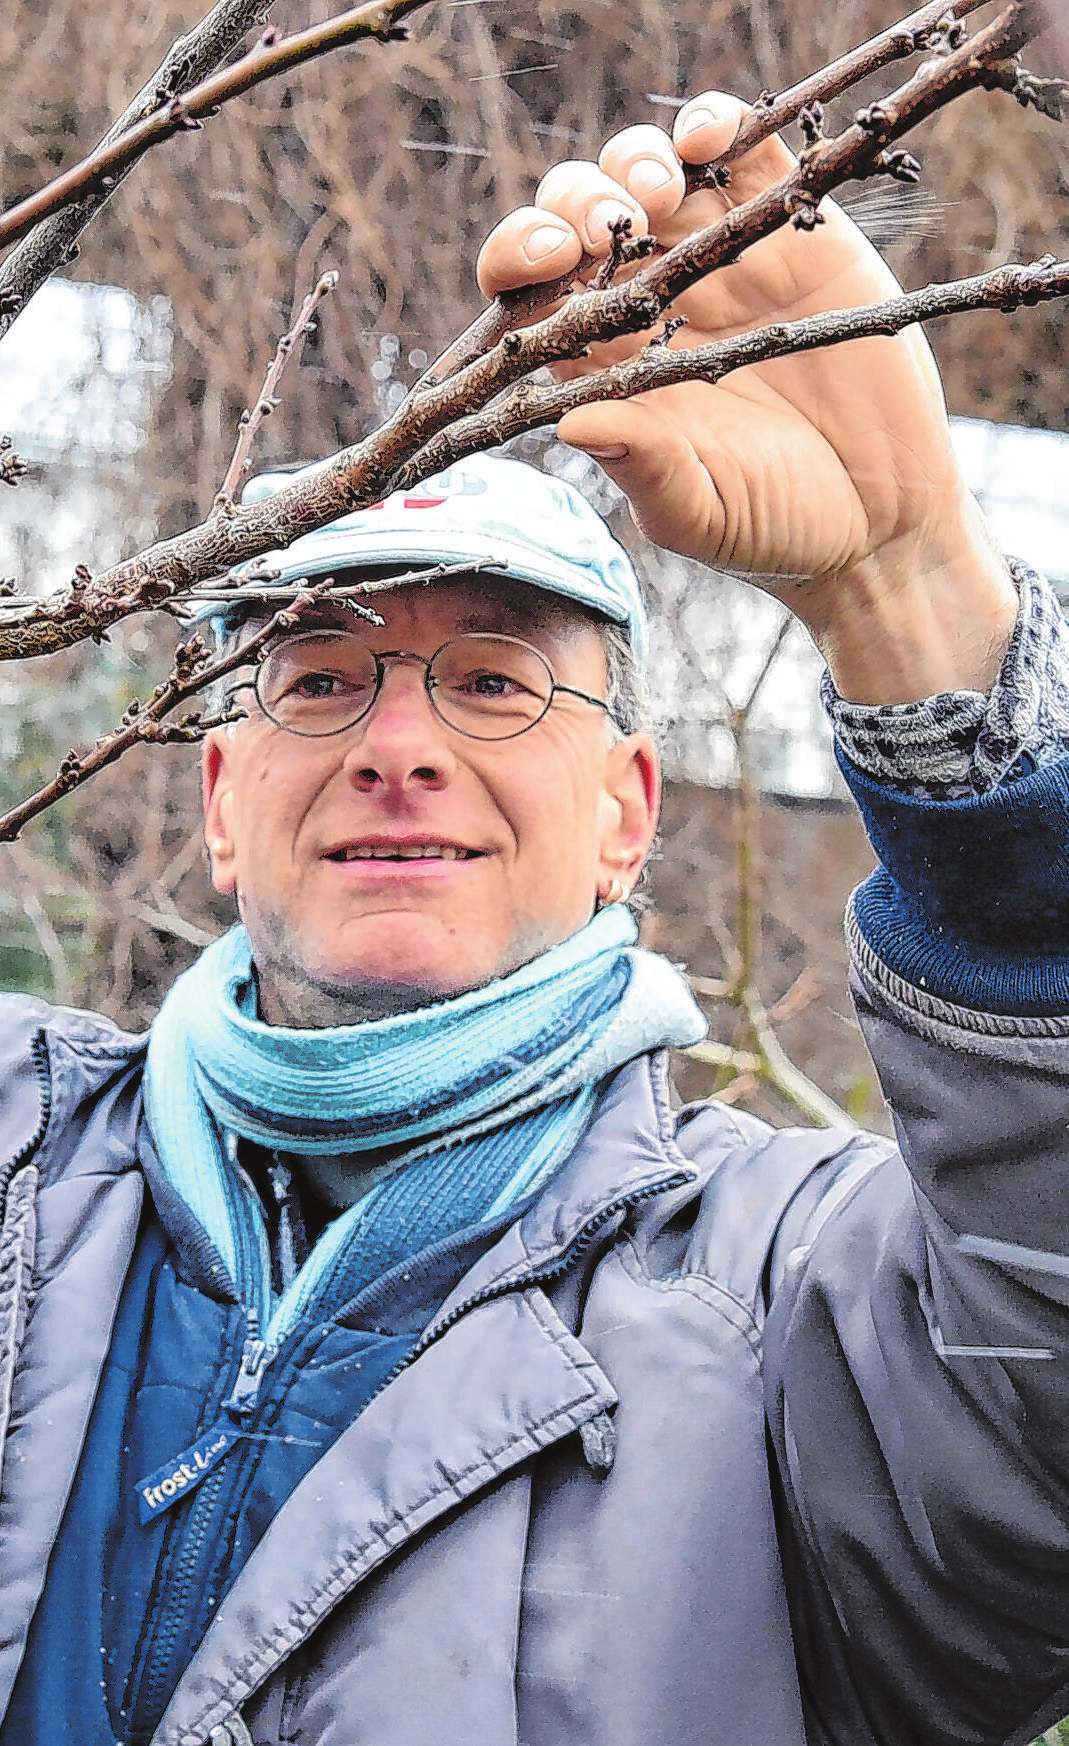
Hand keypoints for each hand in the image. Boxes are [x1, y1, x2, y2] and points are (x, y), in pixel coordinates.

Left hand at [477, 94, 1017, 702]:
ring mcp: (715, 259)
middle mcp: (646, 304)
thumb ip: (644, 468)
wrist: (882, 517)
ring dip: (637, 160)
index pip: (530, 294)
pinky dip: (715, 125)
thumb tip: (572, 426)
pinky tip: (713, 140)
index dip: (521, 258)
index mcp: (602, 366)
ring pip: (648, 170)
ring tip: (660, 192)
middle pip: (577, 217)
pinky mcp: (789, 229)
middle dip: (577, 201)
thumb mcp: (701, 513)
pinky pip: (741, 152)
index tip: (551, 259)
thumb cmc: (772, 530)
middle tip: (616, 226)